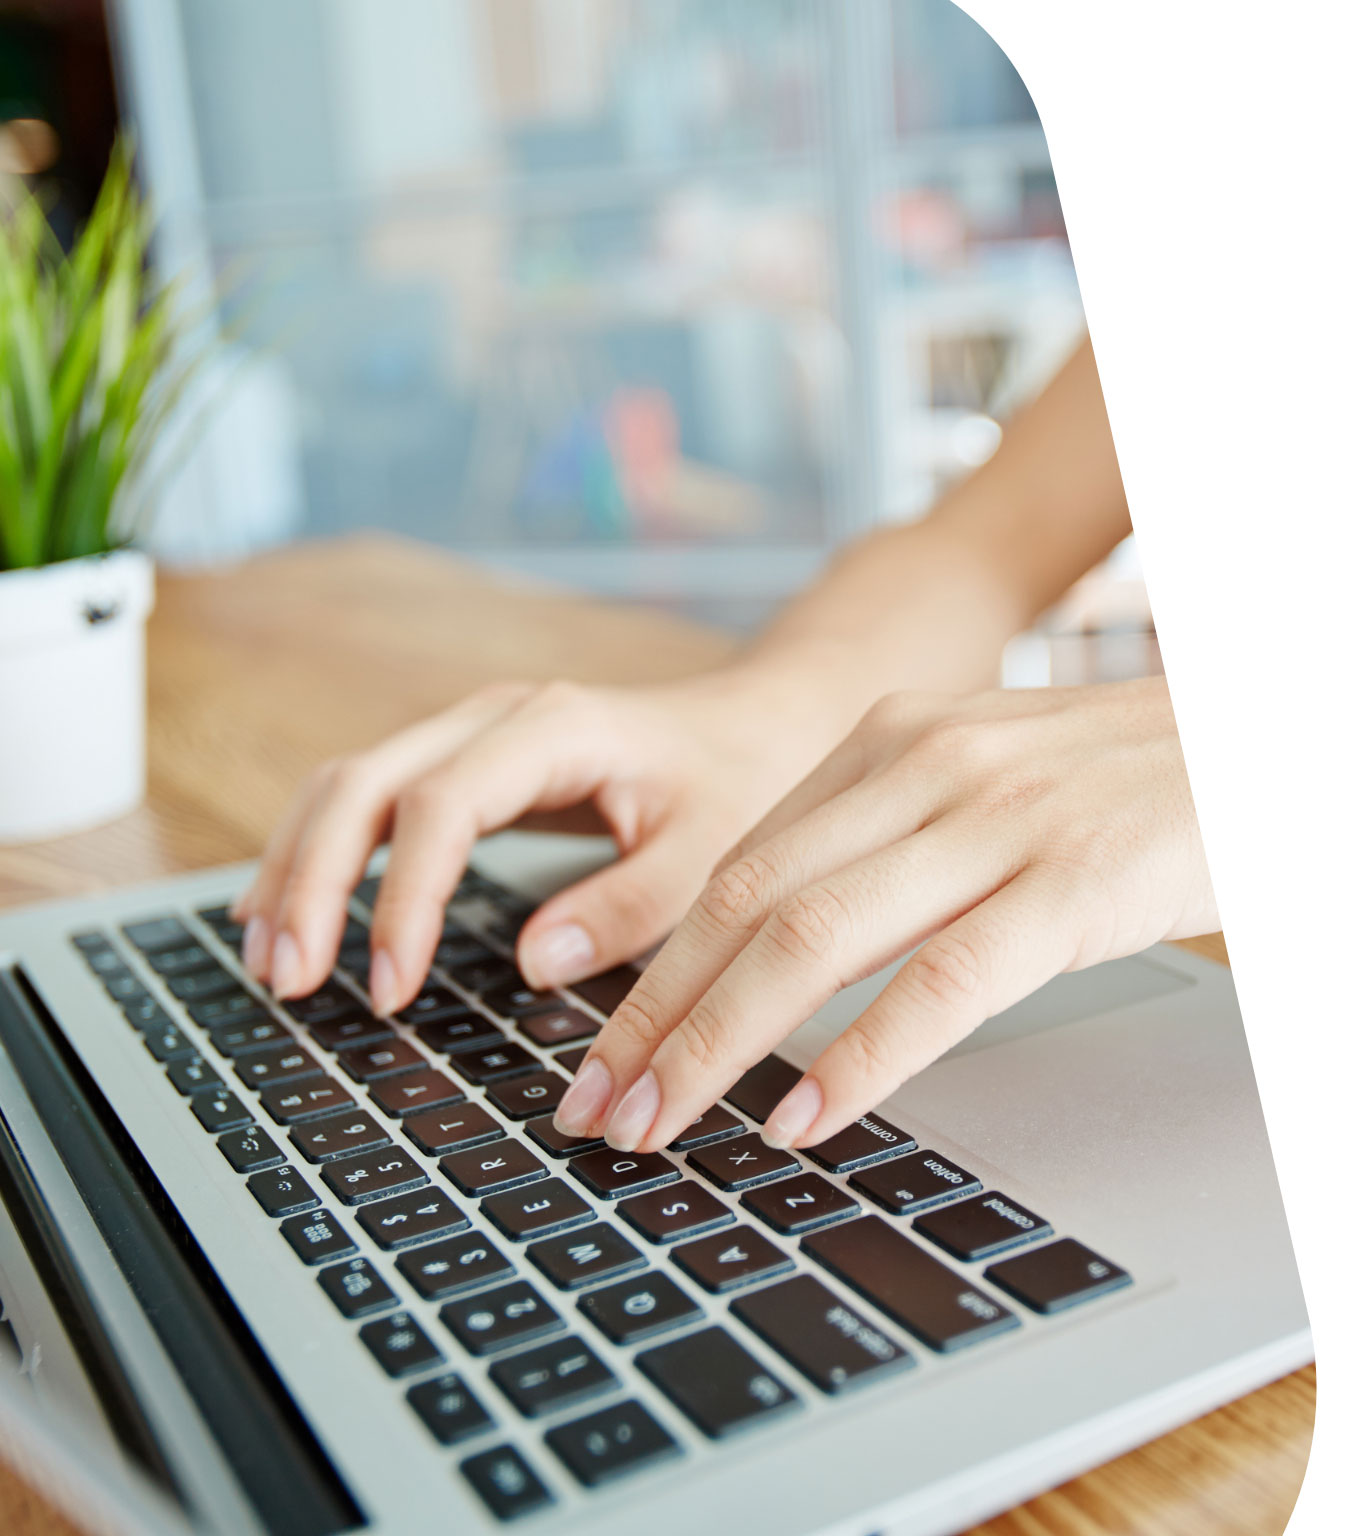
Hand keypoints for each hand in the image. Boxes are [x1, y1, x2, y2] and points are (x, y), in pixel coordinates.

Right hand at [233, 664, 856, 1013]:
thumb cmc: (735, 783)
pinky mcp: (460, 761)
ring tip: (269, 961)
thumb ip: (628, 905)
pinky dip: (318, 852)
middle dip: (311, 882)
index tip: (390, 988)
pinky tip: (286, 911)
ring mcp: (468, 733)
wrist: (750, 724)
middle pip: (362, 782)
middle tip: (289, 983)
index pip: (441, 804)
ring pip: (345, 783)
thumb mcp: (707, 851)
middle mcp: (494, 718)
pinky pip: (365, 797)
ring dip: (296, 867)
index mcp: (554, 729)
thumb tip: (535, 961)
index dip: (402, 897)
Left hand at [553, 675, 1216, 1152]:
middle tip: (594, 1106)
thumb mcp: (972, 787)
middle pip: (747, 902)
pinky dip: (862, 1055)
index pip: (735, 867)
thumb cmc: (1111, 779)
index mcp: (885, 744)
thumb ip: (878, 848)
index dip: (654, 968)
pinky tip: (807, 1117)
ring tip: (659, 1123)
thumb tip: (775, 957)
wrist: (1256, 733)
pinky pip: (942, 977)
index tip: (601, 1048)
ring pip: (815, 937)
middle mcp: (923, 769)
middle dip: (655, 1015)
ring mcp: (997, 821)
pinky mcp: (1074, 881)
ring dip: (720, 1042)